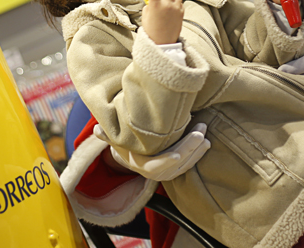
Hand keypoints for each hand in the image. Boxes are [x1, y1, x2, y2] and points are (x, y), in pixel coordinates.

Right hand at [93, 123, 210, 181]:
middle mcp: (156, 173)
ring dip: (197, 150)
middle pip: (176, 164)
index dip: (167, 161)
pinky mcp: (177, 169)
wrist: (134, 157)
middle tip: (200, 132)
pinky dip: (199, 154)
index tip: (178, 154)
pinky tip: (206, 142)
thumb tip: (97, 129)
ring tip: (205, 133)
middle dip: (189, 148)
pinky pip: (189, 164)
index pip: (156, 166)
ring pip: (185, 164)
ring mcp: (168, 173)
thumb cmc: (126, 144)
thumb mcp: (116, 140)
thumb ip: (107, 135)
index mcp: (142, 166)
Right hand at [141, 0, 183, 44]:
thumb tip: (151, 1)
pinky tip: (172, 9)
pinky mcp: (181, 13)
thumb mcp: (145, 17)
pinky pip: (180, 3)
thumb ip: (148, 6)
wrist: (162, 42)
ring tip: (168, 2)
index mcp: (155, 4)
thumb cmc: (151, 31)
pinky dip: (177, 4)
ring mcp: (175, 8)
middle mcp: (166, 4)